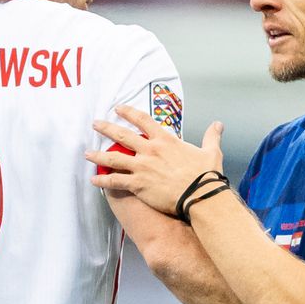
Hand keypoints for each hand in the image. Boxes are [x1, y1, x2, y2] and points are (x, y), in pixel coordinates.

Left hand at [88, 105, 224, 215]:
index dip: (129, 112)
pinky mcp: (138, 185)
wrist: (201, 195)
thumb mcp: (211, 151)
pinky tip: (93, 180)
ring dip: (98, 155)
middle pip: (122, 135)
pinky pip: (116, 181)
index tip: (117, 108)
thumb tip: (218, 125)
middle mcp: (150, 151)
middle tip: (95, 124)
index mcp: (165, 141)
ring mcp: (142, 167)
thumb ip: (211, 136)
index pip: (143, 121)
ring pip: (114, 158)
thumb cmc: (206, 175)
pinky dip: (103, 181)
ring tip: (86, 153)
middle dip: (106, 128)